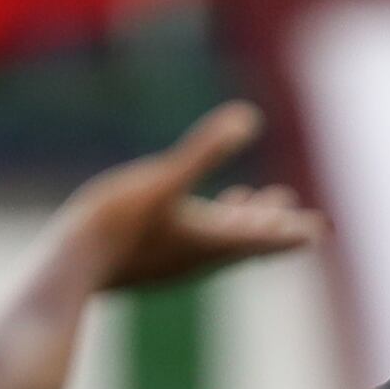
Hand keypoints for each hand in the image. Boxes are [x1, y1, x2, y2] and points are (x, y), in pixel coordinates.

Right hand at [59, 101, 324, 294]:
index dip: (295, 231)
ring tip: (254, 200)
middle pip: (249, 242)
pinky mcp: (148, 259)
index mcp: (213, 240)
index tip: (321, 229)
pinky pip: (189, 241)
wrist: (68, 272)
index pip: (268, 238)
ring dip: (241, 221)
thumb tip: (249, 116)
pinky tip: (191, 211)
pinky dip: (206, 223)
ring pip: (219, 242)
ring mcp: (173, 261)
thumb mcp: (163, 179)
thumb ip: (206, 150)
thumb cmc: (115, 226)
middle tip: (304, 222)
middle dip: (276, 226)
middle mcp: (199, 256)